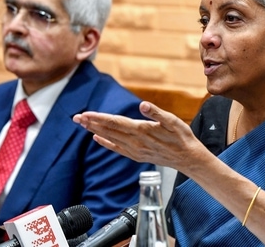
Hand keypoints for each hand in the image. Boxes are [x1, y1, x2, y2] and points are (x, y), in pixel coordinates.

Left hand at [73, 101, 202, 168]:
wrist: (188, 158)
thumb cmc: (182, 137)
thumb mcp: (173, 121)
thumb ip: (157, 113)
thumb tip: (143, 105)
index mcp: (142, 130)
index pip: (115, 122)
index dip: (99, 118)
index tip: (85, 114)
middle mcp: (136, 142)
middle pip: (109, 130)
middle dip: (92, 123)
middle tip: (76, 117)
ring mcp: (135, 150)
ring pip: (111, 139)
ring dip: (96, 131)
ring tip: (83, 125)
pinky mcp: (137, 155)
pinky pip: (117, 149)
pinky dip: (106, 143)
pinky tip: (97, 139)